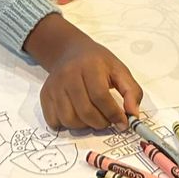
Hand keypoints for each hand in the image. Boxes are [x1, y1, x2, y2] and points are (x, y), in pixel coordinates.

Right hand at [25, 14, 142, 129]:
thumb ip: (131, 91)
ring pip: (69, 119)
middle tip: (107, 121)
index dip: (113, 114)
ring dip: (85, 126)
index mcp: (90, 66)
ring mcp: (54, 86)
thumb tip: (133, 115)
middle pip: (85, 111)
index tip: (122, 123)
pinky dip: (67, 124)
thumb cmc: (98, 62)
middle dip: (101, 123)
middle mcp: (68, 75)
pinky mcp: (45, 95)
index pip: (101, 96)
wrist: (70, 51)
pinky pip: (54, 121)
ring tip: (93, 117)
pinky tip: (77, 115)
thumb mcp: (119, 70)